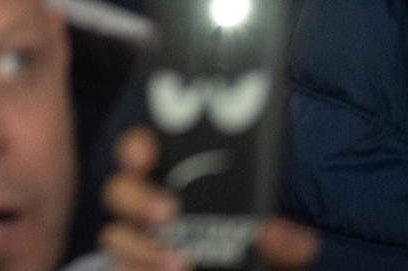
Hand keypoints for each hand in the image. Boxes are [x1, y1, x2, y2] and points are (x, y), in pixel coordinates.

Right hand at [99, 128, 318, 269]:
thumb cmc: (249, 260)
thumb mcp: (273, 254)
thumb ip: (284, 247)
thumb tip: (292, 239)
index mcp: (174, 185)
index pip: (140, 153)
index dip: (136, 148)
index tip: (145, 156)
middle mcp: (148, 212)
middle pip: (119, 192)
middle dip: (137, 198)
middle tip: (168, 211)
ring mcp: (138, 245)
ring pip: (114, 237)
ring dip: (140, 247)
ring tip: (178, 263)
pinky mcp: (134, 268)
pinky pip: (121, 268)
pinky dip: (139, 269)